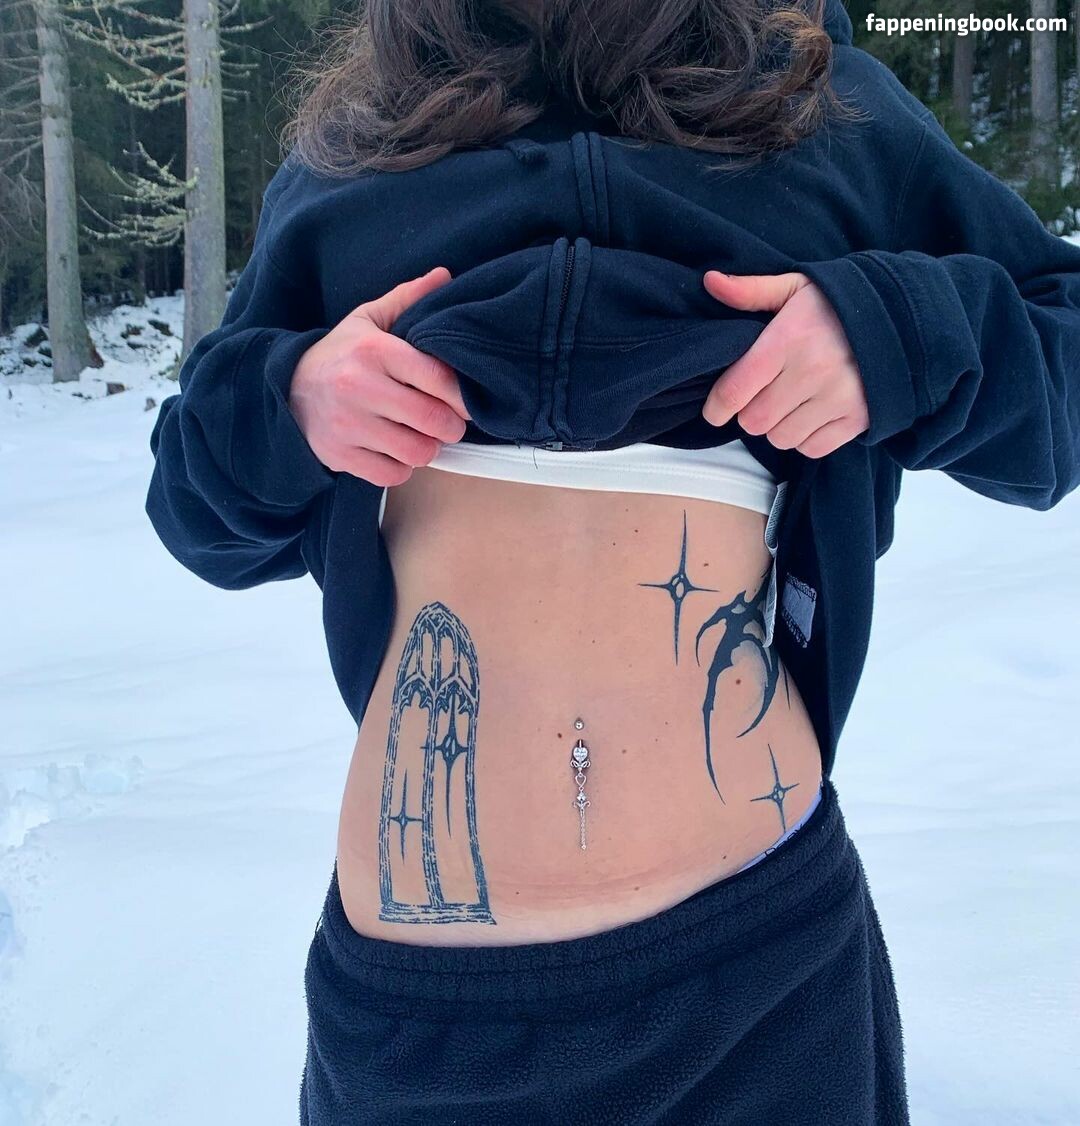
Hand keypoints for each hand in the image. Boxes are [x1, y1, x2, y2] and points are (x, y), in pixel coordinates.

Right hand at [289, 267, 469, 486]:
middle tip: (448, 422)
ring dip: (428, 448)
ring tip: (421, 435)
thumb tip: (445, 276)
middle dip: (451, 426)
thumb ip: (408, 299)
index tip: (464, 401)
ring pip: (417, 452)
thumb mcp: (369, 320)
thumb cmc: (340, 355)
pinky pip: (392, 474)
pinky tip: (396, 451)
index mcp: (373, 350)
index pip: (439, 378)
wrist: (286, 388)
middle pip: (434, 420)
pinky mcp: (340, 455)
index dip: (462, 396)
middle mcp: (359, 386)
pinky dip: (402, 468)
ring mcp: (347, 424)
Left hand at [701, 271, 868, 458]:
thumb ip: (751, 290)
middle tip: (758, 399)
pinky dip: (805, 439)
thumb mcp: (796, 287)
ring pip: (781, 438)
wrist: (902, 317)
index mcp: (789, 339)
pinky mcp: (858, 418)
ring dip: (776, 427)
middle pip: (754, 421)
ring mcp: (838, 398)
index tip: (715, 410)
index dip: (716, 407)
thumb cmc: (839, 304)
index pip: (734, 390)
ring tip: (787, 404)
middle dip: (748, 414)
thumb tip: (710, 282)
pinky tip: (809, 415)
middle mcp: (812, 371)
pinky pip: (812, 448)